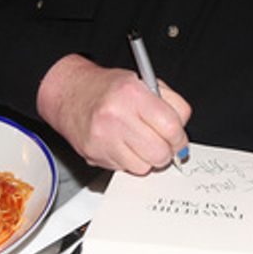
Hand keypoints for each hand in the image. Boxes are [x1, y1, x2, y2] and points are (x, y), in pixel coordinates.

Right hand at [36, 54, 190, 174]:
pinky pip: (125, 170)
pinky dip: (129, 161)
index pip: (171, 126)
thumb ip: (170, 103)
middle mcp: (116, 116)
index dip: (180, 137)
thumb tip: (181, 133)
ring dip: (146, 159)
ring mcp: (103, 138)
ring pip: (143, 167)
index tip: (178, 140)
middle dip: (166, 152)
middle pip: (159, 152)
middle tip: (162, 143)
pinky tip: (122, 145)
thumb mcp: (143, 82)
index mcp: (132, 93)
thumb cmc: (108, 89)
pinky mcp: (94, 154)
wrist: (71, 94)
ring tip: (138, 141)